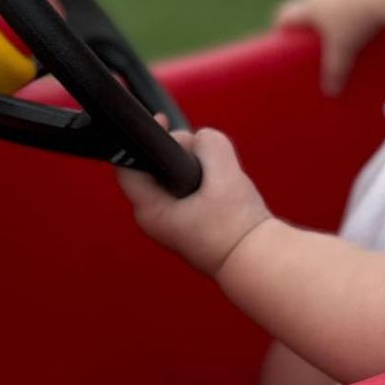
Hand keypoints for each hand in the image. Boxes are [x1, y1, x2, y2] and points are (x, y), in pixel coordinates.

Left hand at [116, 126, 271, 278]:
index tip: (163, 122)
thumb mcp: (226, 175)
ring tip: (217, 173)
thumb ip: (210, 145)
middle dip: (179, 151)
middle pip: (153, 167)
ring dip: (193, 166)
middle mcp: (155, 218)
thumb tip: (200, 140)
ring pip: (172, 177)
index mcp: (152, 210)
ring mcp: (171, 223)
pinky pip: (186, 190)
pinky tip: (219, 185)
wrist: (256, 262)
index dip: (141, 139)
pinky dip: (201, 181)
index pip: (128, 166)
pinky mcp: (187, 224)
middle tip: (204, 153)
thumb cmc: (237, 227)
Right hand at [273, 0, 384, 94]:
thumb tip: (331, 92)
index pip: (286, 14)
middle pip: (310, 1)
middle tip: (324, 33)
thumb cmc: (359, 23)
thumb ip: (336, 71)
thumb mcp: (345, 52)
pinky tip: (372, 3)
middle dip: (315, 15)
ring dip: (338, 1)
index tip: (282, 32)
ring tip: (353, 19)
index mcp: (311, 6)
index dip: (282, 24)